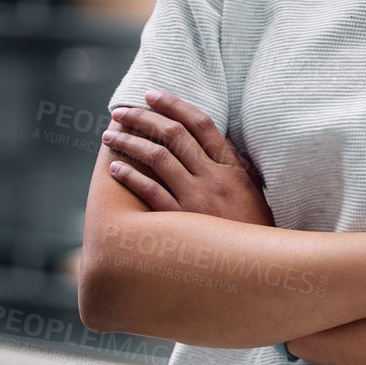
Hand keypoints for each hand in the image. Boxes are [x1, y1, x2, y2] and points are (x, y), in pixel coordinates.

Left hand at [102, 90, 273, 225]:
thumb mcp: (254, 194)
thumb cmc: (254, 232)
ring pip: (158, 158)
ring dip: (130, 143)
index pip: (201, 123)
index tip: (151, 95)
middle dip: (143, 118)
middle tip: (121, 111)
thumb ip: (237, 168)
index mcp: (233, 168)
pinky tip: (115, 168)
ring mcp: (197, 200)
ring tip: (110, 137)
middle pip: (174, 134)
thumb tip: (221, 144)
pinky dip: (130, 177)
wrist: (256, 269)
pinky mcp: (181, 222)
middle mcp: (214, 178)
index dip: (174, 104)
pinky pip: (150, 192)